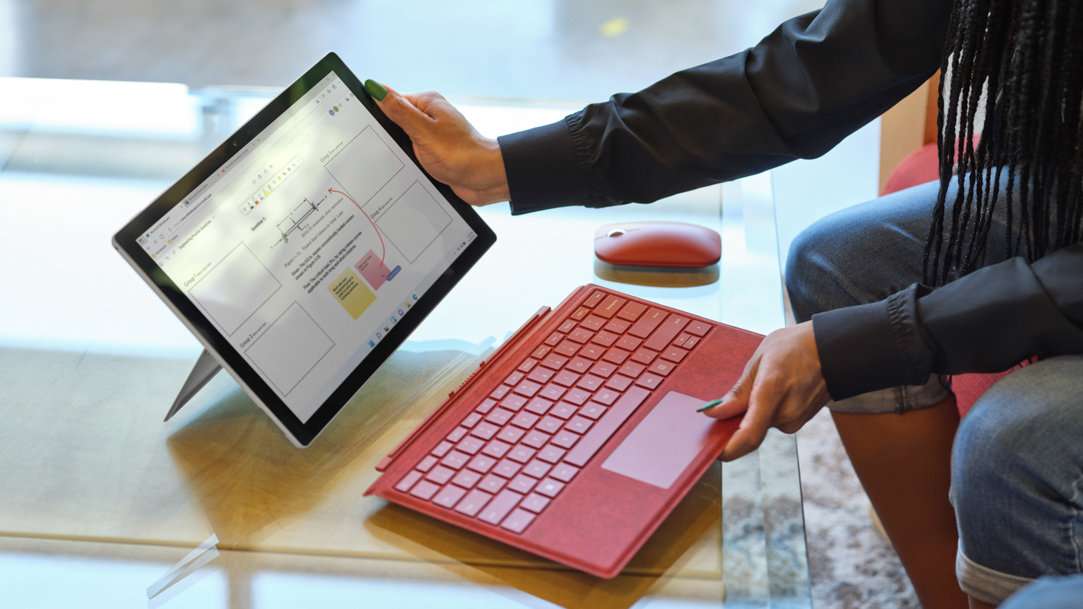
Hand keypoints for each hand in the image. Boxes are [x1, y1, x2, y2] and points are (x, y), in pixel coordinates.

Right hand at [367, 81, 510, 205]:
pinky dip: (405, 161)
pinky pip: (411, 154)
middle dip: (385, 135)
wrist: (486, 180)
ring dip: (396, 151)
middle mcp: (429, 116)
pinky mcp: (433, 152)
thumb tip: (375, 88)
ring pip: (401, 140)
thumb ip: (399, 111)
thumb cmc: (461, 154)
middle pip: (393, 121)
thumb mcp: (424, 132)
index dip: (374, 112)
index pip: (389, 100)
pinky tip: (402, 170)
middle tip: (379, 148)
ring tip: (394, 161)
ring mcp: (431, 135)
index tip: (361, 125)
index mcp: (427, 103)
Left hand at [701, 321, 830, 460]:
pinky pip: (772, 422)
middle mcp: (786, 412)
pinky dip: (764, 412)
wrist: (832, 349)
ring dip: (751, 413)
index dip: (728, 449)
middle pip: (749, 432)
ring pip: (760, 426)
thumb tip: (714, 413)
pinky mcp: (799, 422)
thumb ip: (737, 392)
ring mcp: (795, 419)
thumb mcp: (759, 360)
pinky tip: (773, 390)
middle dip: (734, 423)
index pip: (749, 435)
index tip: (712, 449)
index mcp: (772, 391)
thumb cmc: (794, 347)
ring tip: (761, 384)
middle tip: (728, 403)